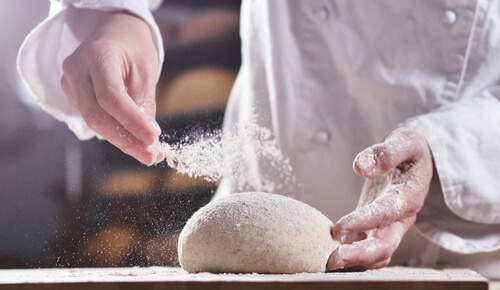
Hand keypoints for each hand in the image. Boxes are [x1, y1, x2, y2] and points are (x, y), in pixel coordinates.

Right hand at [61, 7, 161, 164]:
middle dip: (126, 140)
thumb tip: (148, 141)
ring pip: (93, 121)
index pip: (111, 98)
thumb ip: (144, 105)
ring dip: (121, 140)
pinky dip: (114, 131)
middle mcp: (76, 69)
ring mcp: (69, 82)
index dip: (132, 122)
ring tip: (147, 152)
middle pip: (96, 116)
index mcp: (97, 56)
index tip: (153, 139)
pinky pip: (93, 117)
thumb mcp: (146, 71)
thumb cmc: (133, 48)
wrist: (113, 31)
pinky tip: (133, 139)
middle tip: (151, 156)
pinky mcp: (72, 93)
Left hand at [327, 126, 432, 270]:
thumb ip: (385, 153)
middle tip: (331, 261)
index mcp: (408, 197)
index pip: (384, 214)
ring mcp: (391, 228)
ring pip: (377, 254)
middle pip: (384, 246)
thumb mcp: (405, 141)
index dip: (362, 222)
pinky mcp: (379, 230)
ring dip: (355, 262)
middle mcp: (401, 219)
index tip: (338, 228)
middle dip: (359, 256)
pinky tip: (331, 255)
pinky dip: (354, 258)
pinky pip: (369, 250)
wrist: (419, 161)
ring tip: (328, 264)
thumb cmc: (411, 150)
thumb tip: (360, 167)